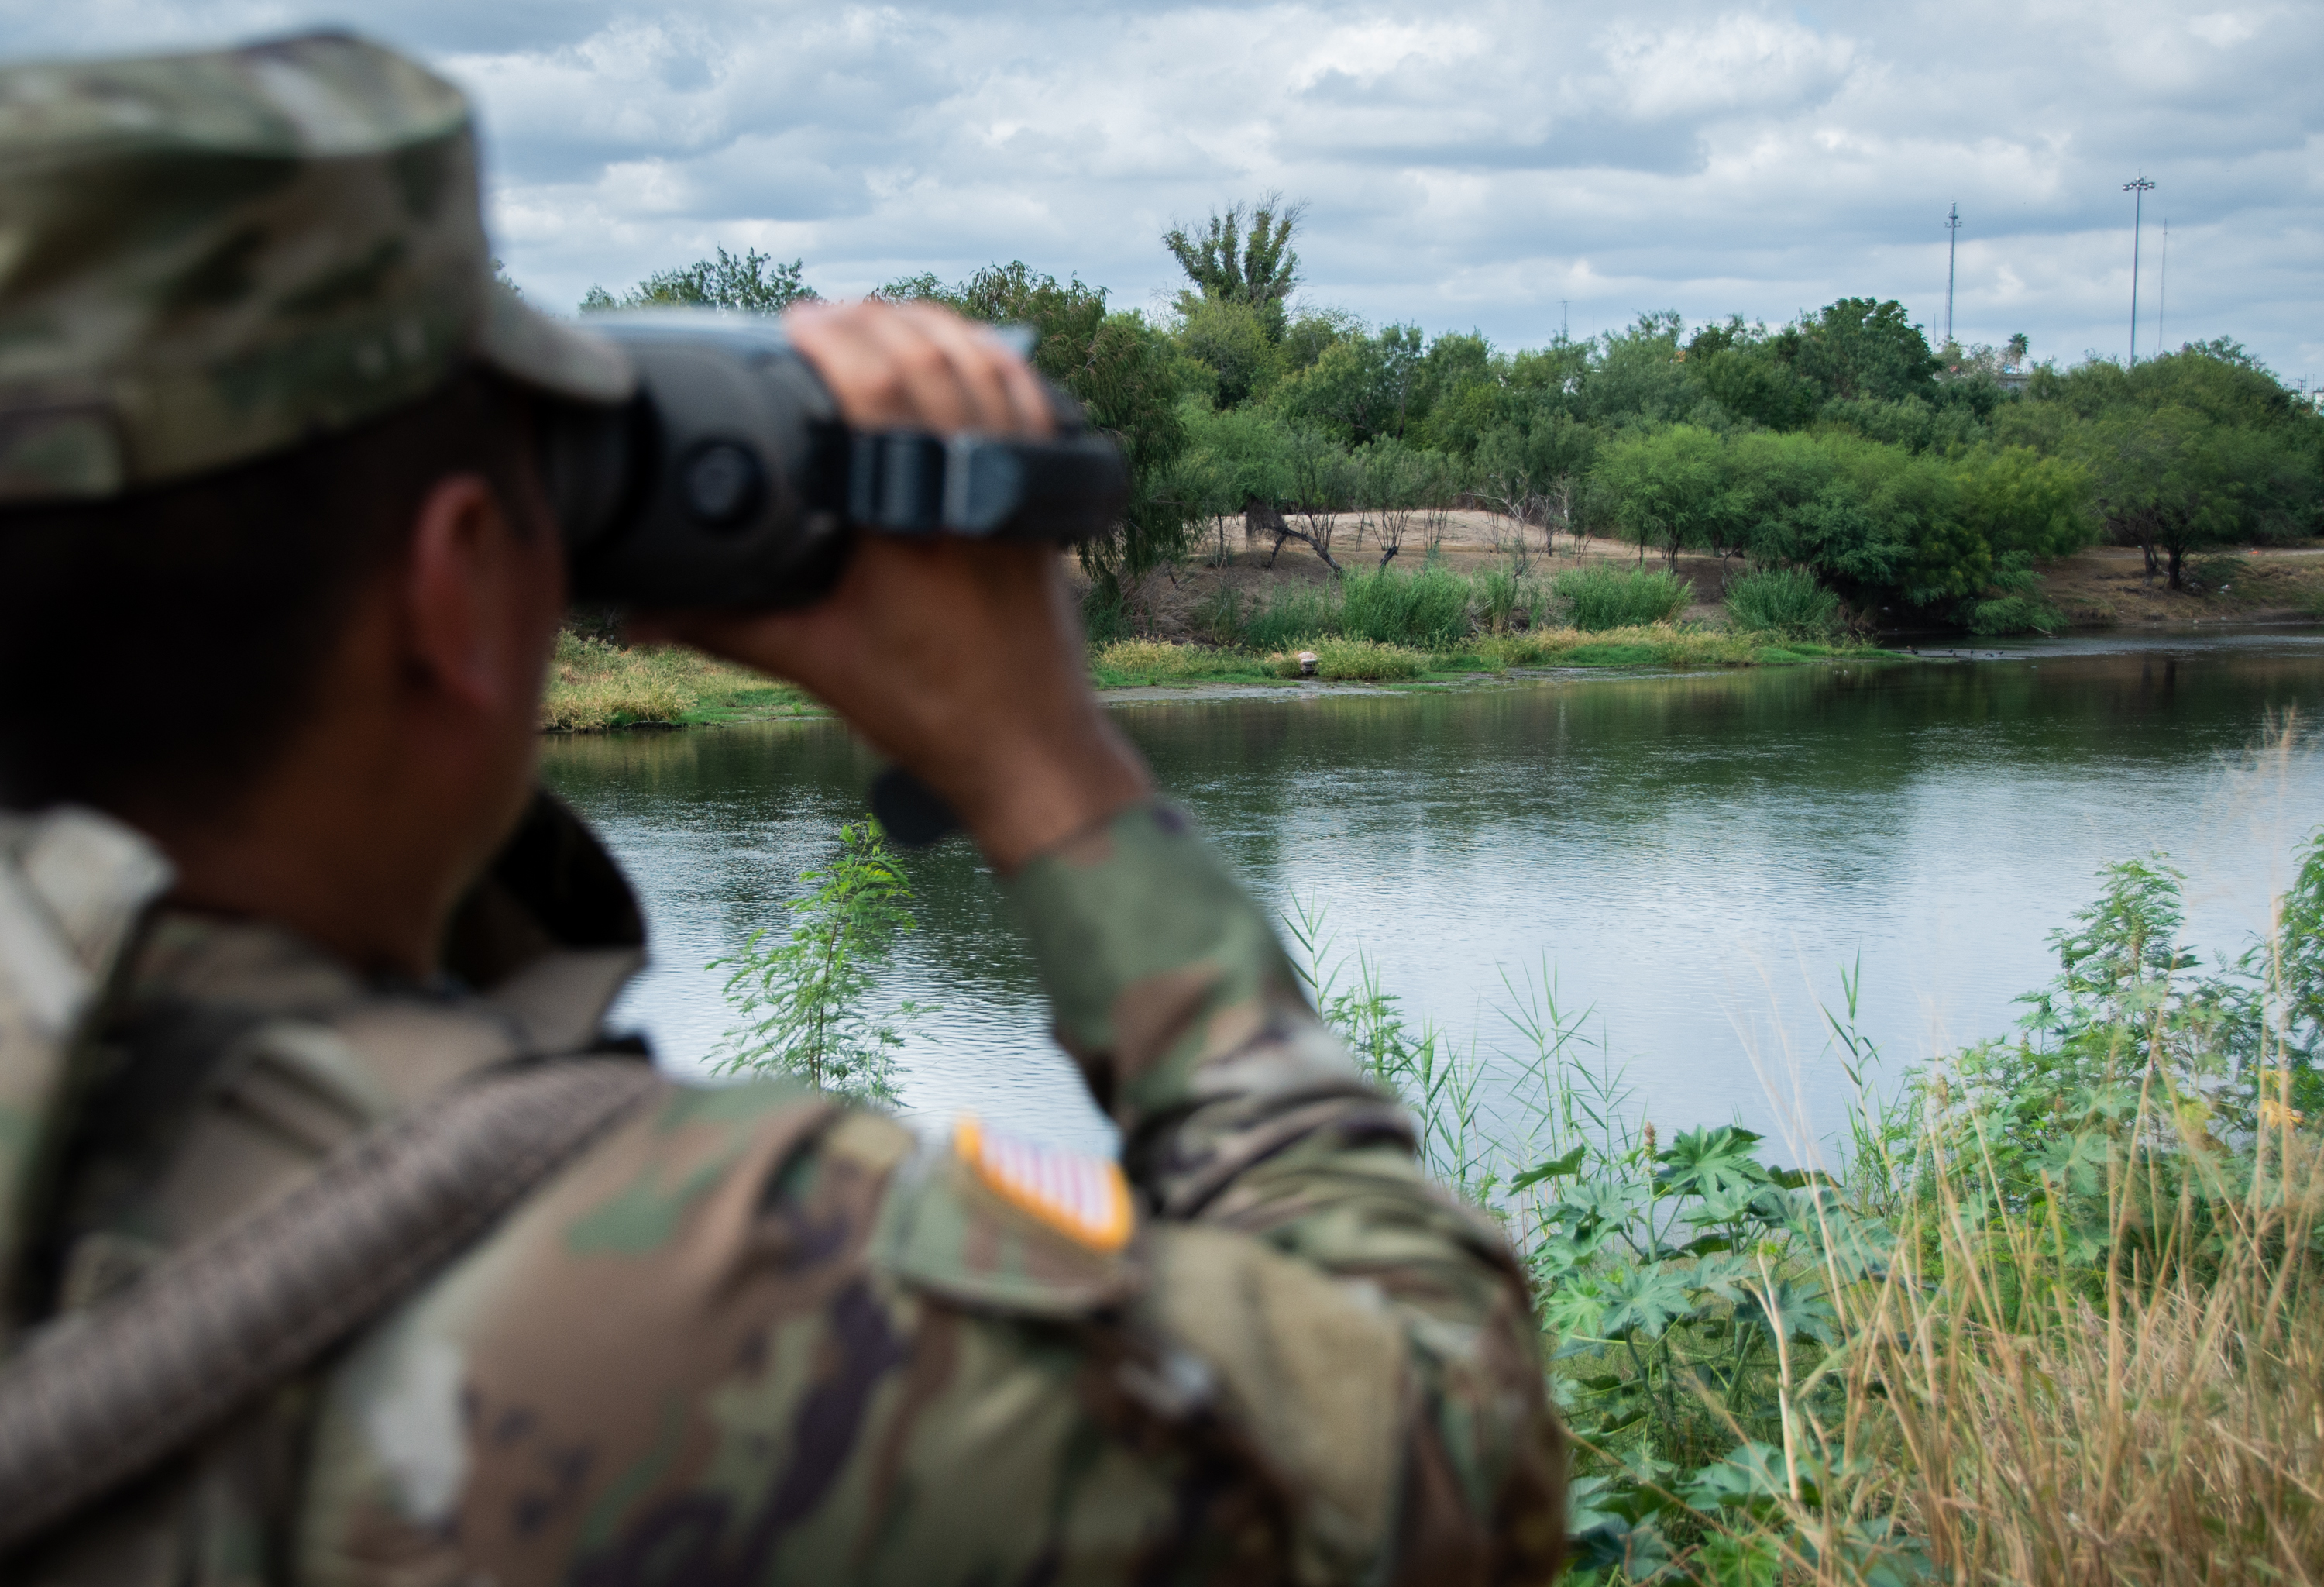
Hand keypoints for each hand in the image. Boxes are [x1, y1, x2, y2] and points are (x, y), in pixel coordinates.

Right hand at [627, 301, 1149, 872]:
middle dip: (876, 323)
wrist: (1029, 749)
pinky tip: (966, 348)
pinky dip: (996, 365)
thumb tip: (637, 615)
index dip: (835, 340)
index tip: (793, 321)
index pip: (878, 391)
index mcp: (912, 523)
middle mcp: (974, 493)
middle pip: (932, 363)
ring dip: (936, 331)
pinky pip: (1029, 405)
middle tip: (826, 314)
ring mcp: (1020, 492)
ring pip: (987, 371)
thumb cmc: (930, 711)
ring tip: (883, 317)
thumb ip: (723, 625)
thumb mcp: (813, 663)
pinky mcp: (1046, 503)